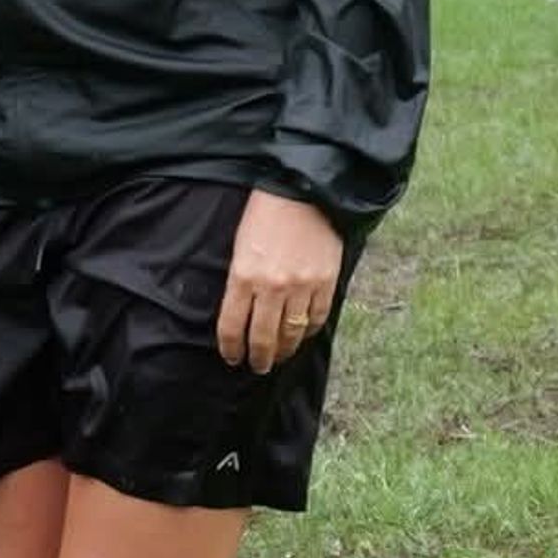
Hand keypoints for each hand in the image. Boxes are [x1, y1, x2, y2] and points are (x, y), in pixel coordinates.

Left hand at [216, 192, 343, 374]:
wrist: (303, 191)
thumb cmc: (264, 213)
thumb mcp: (239, 245)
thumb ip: (240, 280)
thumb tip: (241, 310)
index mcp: (243, 276)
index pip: (233, 326)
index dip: (231, 348)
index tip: (232, 358)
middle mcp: (272, 287)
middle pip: (263, 338)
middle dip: (259, 358)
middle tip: (257, 366)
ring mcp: (302, 287)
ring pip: (291, 334)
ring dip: (284, 351)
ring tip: (278, 357)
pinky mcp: (326, 283)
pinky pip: (316, 319)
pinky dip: (308, 332)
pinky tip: (300, 336)